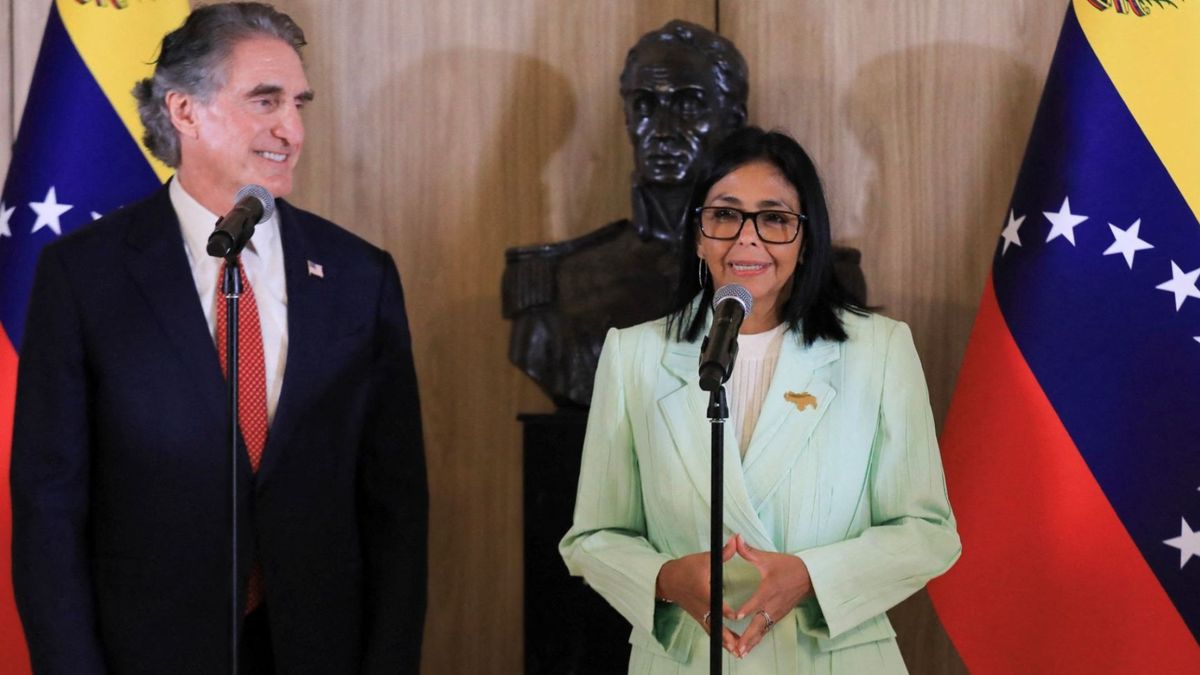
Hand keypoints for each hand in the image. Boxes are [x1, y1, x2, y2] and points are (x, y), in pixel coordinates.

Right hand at [655, 535, 740, 653]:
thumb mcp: (705, 559)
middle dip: (727, 636)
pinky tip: (730, 647)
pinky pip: (711, 632)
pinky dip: (720, 640)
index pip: (716, 604)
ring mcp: (700, 615)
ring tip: (738, 652)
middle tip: (739, 646)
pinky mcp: (699, 618)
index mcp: (704, 592)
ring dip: (726, 642)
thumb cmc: (686, 569)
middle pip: (716, 625)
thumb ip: (724, 553)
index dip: (727, 610)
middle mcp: (702, 607)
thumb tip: (736, 540)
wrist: (668, 580)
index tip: (737, 616)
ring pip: (714, 632)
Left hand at [731, 535, 812, 657]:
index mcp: (770, 589)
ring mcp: (777, 613)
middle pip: (759, 623)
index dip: (747, 608)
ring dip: (751, 641)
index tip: (737, 616)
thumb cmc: (788, 567)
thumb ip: (749, 551)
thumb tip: (736, 538)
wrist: (810, 577)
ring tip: (740, 653)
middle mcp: (774, 604)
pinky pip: (766, 630)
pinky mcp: (778, 616)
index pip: (757, 600)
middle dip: (748, 636)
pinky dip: (757, 639)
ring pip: (762, 630)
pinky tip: (748, 647)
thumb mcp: (769, 558)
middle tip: (737, 647)